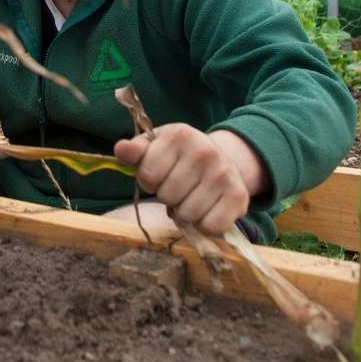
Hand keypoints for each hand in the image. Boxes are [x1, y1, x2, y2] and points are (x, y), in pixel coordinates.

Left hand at [113, 124, 267, 236]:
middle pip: (167, 197)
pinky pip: (210, 226)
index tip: (159, 174)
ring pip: (187, 214)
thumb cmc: (179, 157)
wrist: (221, 160)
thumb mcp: (154, 146)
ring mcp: (224, 173)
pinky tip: (207, 209)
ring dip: (185, 212)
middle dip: (168, 196)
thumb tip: (121, 149)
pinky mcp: (239, 196)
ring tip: (191, 196)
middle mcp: (204, 150)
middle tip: (178, 187)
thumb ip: (135, 150)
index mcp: (179, 134)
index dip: (149, 181)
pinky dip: (204, 225)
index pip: (147, 175)